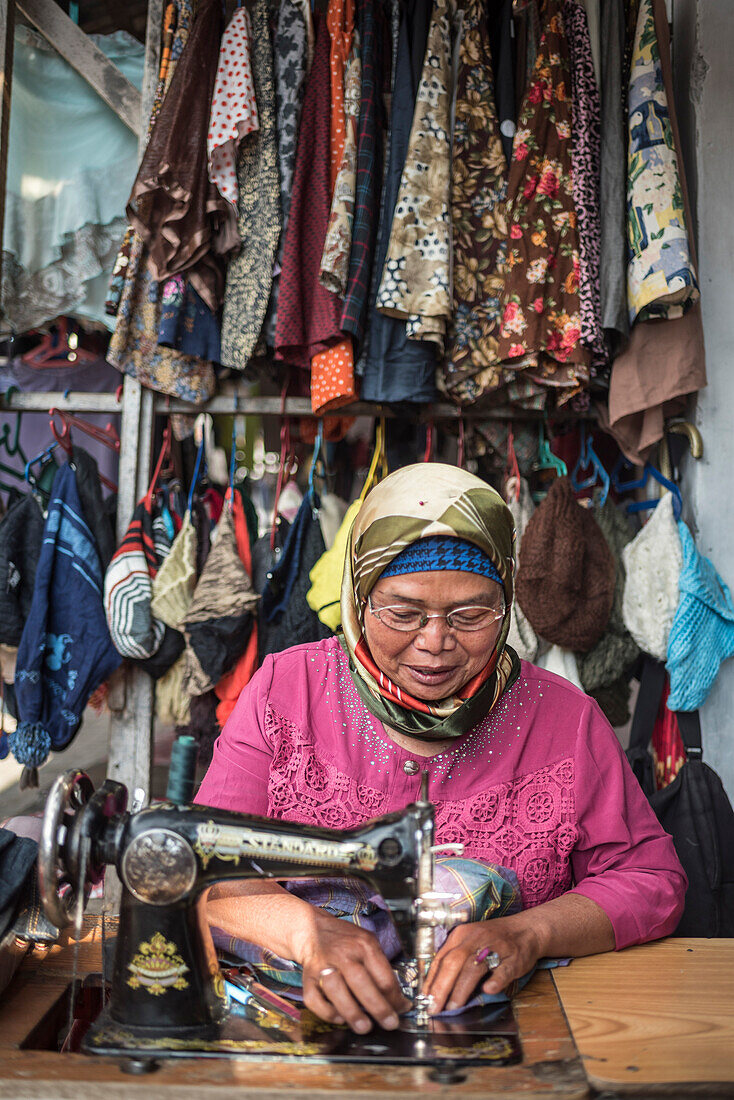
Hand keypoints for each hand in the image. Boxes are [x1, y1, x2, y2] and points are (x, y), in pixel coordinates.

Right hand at [298, 910, 410, 1032]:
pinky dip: (326, 1013)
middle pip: (361, 982)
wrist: (313, 929)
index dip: (396, 997)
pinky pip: (314, 1000)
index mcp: (363, 945)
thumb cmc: (346, 941)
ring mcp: (322, 966)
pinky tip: (339, 1018)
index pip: (383, 975)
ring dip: (352, 1012)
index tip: (402, 1009)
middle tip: (390, 1024)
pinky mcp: (307, 978)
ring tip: (364, 1027)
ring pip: (336, 990)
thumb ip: (380, 968)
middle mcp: (342, 954)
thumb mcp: (368, 943)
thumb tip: (396, 1000)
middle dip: (378, 1008)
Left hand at [422, 916, 542, 1014]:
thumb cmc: (493, 939)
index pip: (441, 958)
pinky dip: (495, 981)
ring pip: (473, 968)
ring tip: (453, 1007)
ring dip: (461, 990)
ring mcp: (495, 948)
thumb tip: (435, 987)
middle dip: (441, 987)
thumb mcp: (469, 942)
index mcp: (461, 935)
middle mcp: (475, 938)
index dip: (431, 980)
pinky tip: (488, 991)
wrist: (526, 929)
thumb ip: (454, 960)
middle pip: (453, 962)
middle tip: (434, 1007)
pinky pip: (502, 970)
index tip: (424, 999)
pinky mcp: (513, 958)